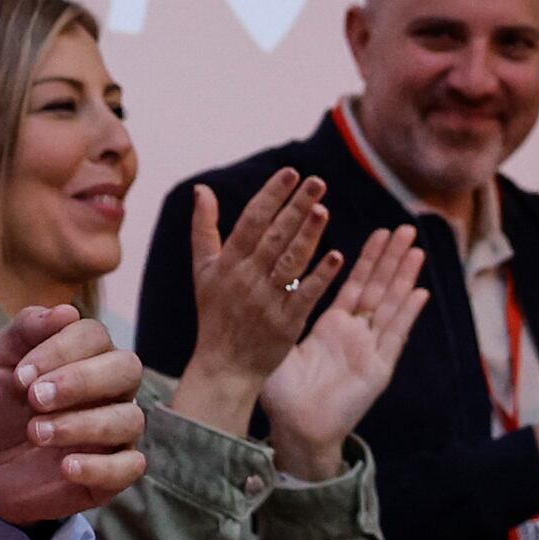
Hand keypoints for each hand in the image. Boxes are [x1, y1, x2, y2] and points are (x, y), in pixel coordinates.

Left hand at [0, 307, 148, 524]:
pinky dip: (101, 467)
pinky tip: (66, 467)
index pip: (94, 335)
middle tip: (35, 398)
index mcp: (85, 355)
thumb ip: (25, 331)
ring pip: (129, 419)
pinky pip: (131, 467)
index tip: (19, 377)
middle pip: (127, 369)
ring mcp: (115, 431)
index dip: (60, 350)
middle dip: (81, 381)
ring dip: (82, 425)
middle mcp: (109, 389)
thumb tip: (66, 311)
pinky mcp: (112, 472)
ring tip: (36, 433)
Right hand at [172, 175, 339, 417]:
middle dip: (296, 207)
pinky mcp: (286, 324)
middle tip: (318, 181)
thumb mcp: (202, 270)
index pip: (251, 222)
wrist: (224, 366)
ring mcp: (267, 302)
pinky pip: (305, 295)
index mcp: (227, 264)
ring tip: (324, 209)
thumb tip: (201, 189)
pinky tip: (337, 257)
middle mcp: (246, 279)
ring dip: (308, 235)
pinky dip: (320, 277)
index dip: (271, 196)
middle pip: (274, 237)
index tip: (291, 173)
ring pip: (291, 262)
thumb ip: (204, 228)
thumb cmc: (215, 313)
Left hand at [256, 224, 427, 480]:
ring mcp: (370, 350)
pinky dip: (407, 315)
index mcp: (332, 327)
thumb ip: (282, 316)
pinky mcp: (378, 369)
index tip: (380, 233)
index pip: (355, 285)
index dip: (369, 259)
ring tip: (417, 251)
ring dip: (405, 279)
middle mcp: (355, 335)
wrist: (297, 429)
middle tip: (407, 229)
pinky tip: (419, 293)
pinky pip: (394, 337)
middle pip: (378, 289)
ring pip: (391, 306)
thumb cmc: (284, 394)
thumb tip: (267, 286)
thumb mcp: (281, 346)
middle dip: (392, 259)